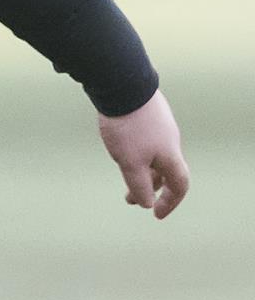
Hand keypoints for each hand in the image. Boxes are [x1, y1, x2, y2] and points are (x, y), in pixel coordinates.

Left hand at [98, 90, 189, 218]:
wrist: (122, 85)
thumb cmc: (127, 127)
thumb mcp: (131, 163)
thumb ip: (140, 185)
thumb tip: (146, 203)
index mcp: (170, 155)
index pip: (179, 185)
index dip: (170, 202)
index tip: (156, 214)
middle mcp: (170, 140)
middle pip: (165, 171)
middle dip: (149, 188)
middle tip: (129, 200)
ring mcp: (159, 125)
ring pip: (153, 155)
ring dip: (140, 170)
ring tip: (122, 176)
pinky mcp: (146, 113)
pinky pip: (145, 140)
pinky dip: (136, 152)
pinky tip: (119, 148)